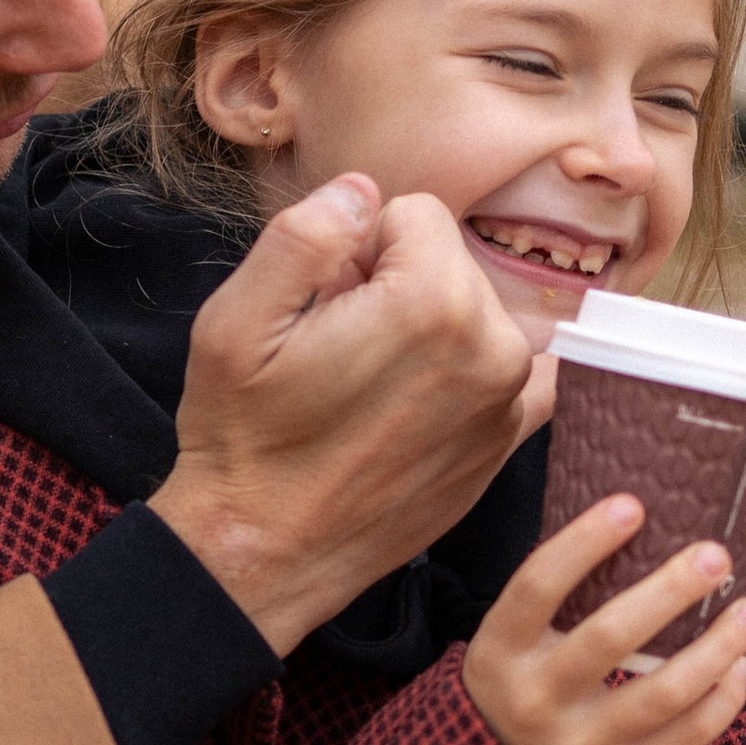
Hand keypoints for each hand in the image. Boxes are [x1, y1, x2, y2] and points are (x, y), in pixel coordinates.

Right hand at [151, 176, 536, 656]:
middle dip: (395, 285)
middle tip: (338, 348)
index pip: (413, 213)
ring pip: (473, 309)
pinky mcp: (509, 439)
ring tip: (367, 385)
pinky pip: (507, 364)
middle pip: (448, 261)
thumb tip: (361, 191)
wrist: (266, 552)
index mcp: (433, 304)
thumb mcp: (235, 321)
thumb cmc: (245, 440)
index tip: (324, 304)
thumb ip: (303, 234)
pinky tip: (415, 404)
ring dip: (427, 329)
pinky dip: (467, 369)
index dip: (355, 249)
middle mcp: (492, 347)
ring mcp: (509, 400)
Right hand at [464, 496, 745, 744]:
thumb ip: (552, 602)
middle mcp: (532, 702)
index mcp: (497, 655)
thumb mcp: (506, 649)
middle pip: (609, 636)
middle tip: (716, 554)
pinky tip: (738, 668)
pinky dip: (721, 701)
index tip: (633, 505)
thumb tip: (631, 521)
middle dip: (671, 590)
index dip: (584, 542)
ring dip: (716, 647)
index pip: (538, 587)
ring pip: (662, 693)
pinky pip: (683, 739)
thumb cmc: (514, 694)